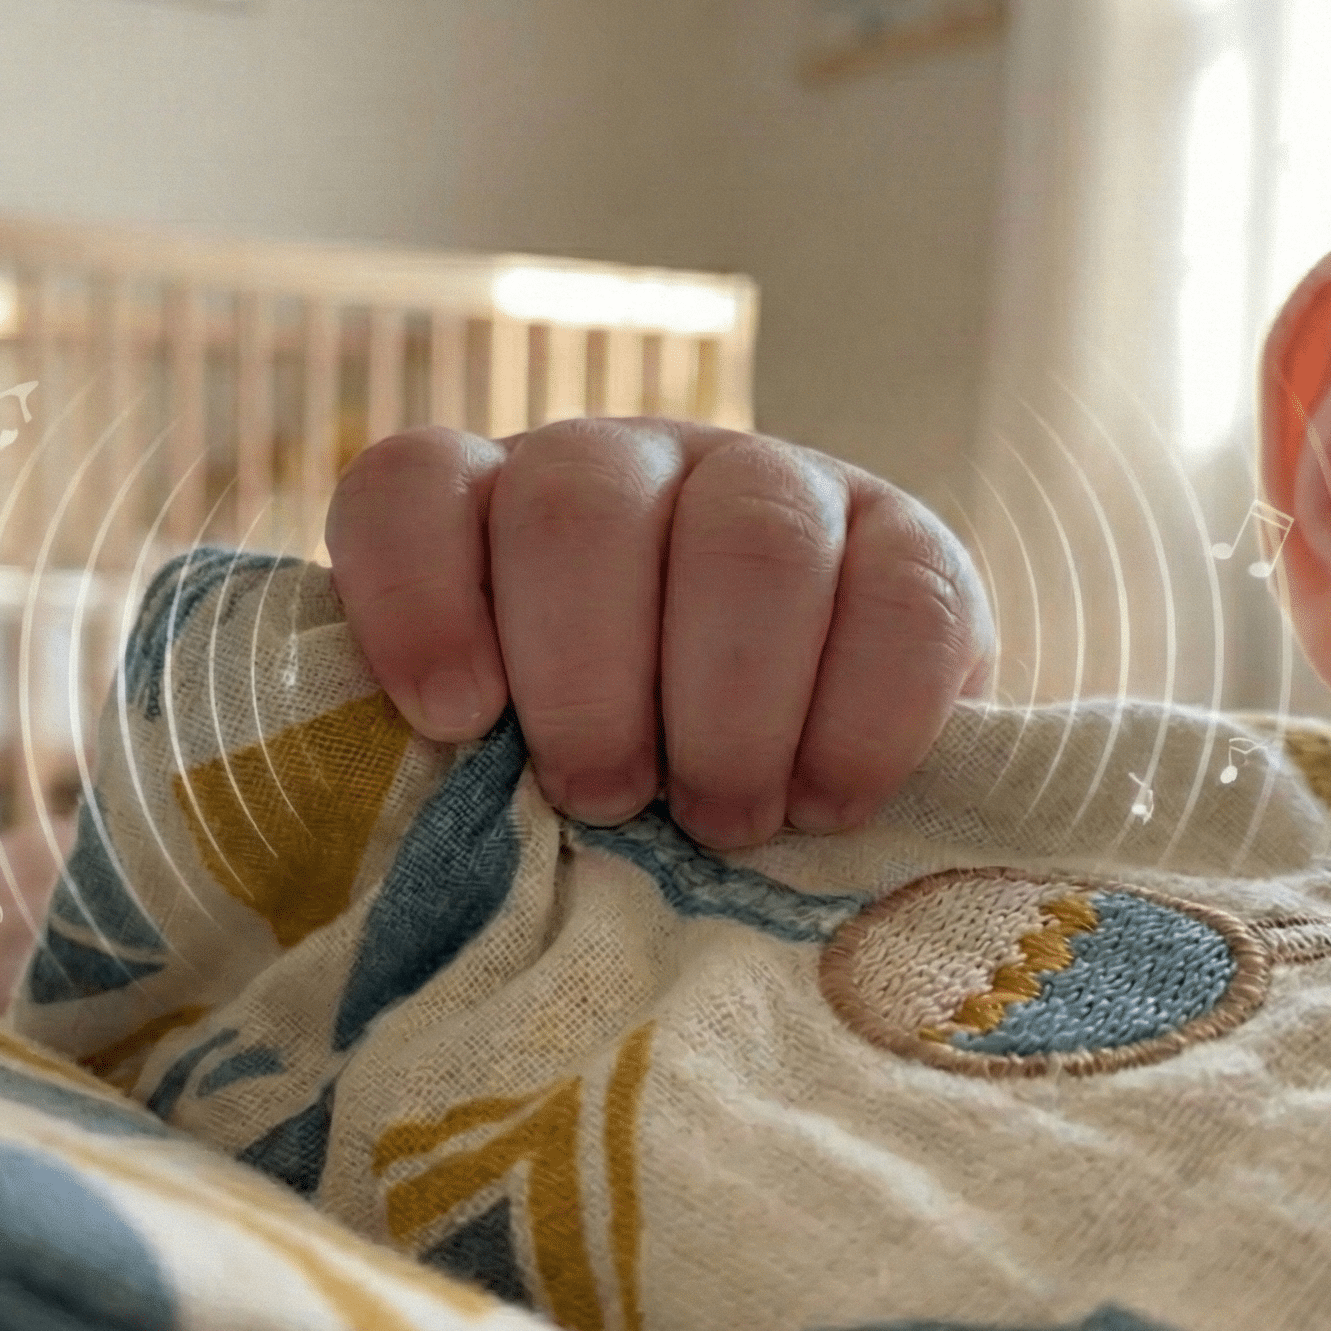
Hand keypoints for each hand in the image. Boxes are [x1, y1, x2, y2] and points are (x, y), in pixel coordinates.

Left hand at [326, 417, 992, 850]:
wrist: (812, 794)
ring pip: (750, 535)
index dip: (420, 593)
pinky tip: (825, 802)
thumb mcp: (519, 781)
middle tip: (609, 802)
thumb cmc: (620, 803)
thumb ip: (460, 783)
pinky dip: (859, 718)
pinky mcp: (913, 540)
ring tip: (723, 821)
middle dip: (589, 679)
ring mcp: (776, 484)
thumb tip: (427, 860)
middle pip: (582, 503)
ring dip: (729, 706)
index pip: (417, 485)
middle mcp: (628, 471)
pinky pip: (905, 597)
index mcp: (492, 513)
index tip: (455, 721)